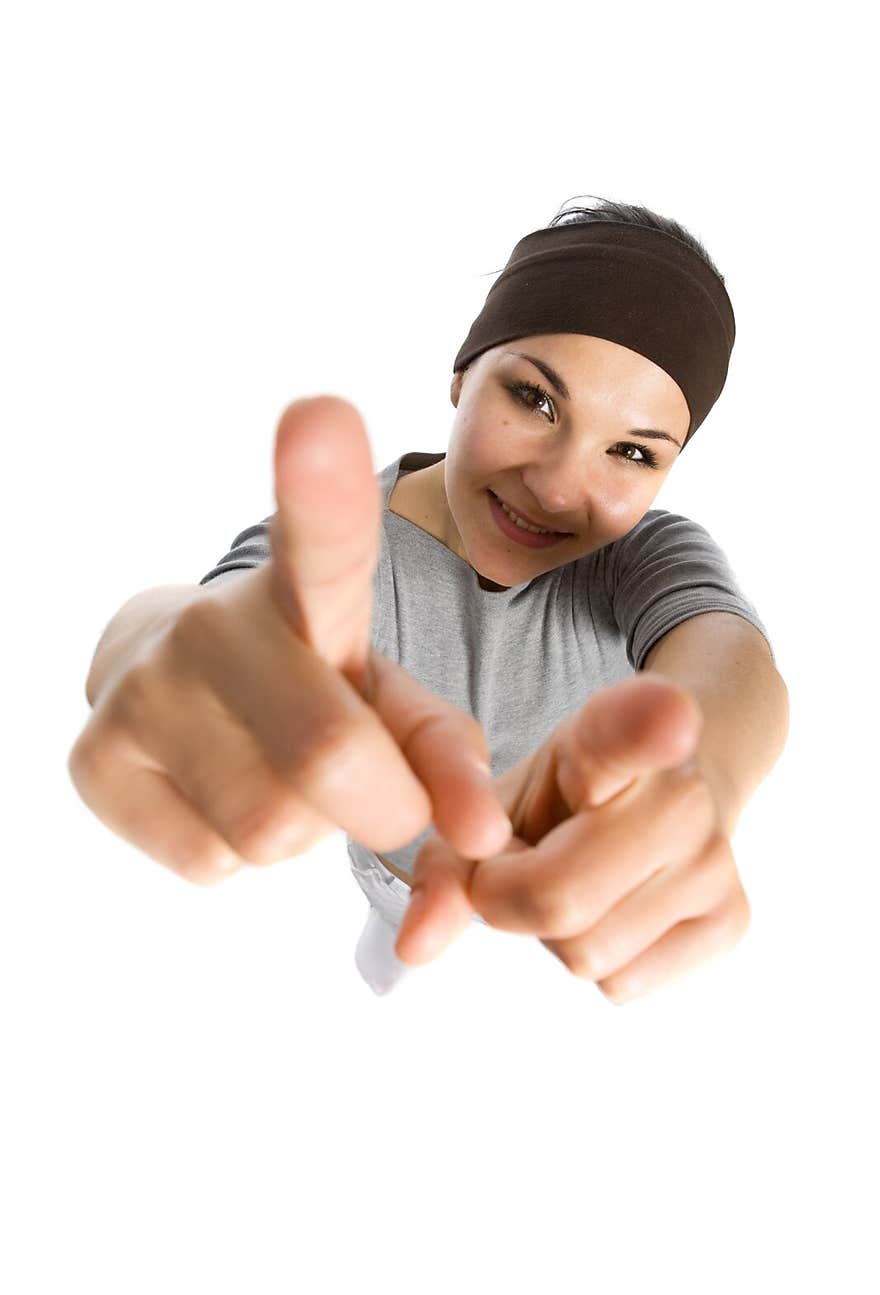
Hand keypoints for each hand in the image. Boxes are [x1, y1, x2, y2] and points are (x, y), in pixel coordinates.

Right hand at [68, 396, 511, 882]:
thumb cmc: (308, 687)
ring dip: (303, 833)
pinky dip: (241, 857)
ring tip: (278, 780)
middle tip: (379, 797)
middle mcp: (211, 624)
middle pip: (327, 756)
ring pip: (267, 829)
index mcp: (302, 590)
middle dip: (382, 806)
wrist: (171, 685)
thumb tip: (480, 835)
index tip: (320, 416)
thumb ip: (444, 752)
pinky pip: (210, 862)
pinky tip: (221, 799)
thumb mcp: (387, 699)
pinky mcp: (93, 761)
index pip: (318, 541)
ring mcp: (141, 690)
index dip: (322, 488)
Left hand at [394, 673, 751, 1003]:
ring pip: (589, 954)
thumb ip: (446, 866)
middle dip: (511, 900)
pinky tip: (612, 909)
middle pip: (560, 899)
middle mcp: (681, 793)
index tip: (671, 719)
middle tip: (521, 865)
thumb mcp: (495, 803)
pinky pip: (625, 983)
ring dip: (556, 935)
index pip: (631, 731)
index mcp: (612, 736)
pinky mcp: (733, 920)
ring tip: (575, 880)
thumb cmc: (568, 796)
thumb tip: (416, 947)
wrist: (670, 786)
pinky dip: (600, 962)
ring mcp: (716, 860)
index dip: (649, 725)